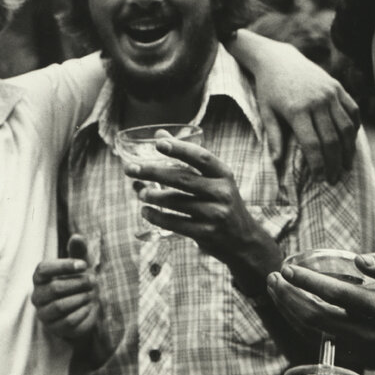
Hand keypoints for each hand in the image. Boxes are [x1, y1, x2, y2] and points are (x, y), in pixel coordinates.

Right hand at [31, 235, 99, 341]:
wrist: (82, 309)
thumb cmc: (77, 281)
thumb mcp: (79, 265)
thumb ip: (77, 250)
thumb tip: (77, 237)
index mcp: (39, 277)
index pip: (43, 269)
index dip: (63, 266)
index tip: (84, 264)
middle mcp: (37, 296)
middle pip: (55, 288)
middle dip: (77, 283)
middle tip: (93, 280)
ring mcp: (44, 313)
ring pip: (61, 306)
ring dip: (80, 298)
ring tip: (92, 293)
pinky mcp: (54, 328)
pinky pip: (68, 320)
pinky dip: (82, 312)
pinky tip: (90, 305)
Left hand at [126, 135, 282, 293]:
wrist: (243, 240)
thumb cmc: (221, 202)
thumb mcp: (213, 178)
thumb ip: (187, 157)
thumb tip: (160, 134)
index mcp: (223, 174)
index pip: (201, 157)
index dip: (180, 148)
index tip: (158, 143)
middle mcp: (221, 192)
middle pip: (182, 179)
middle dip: (153, 172)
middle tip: (131, 169)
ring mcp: (215, 214)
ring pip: (176, 202)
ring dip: (152, 196)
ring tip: (140, 193)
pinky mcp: (206, 233)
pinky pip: (175, 223)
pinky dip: (157, 217)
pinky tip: (146, 212)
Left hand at [256, 43, 358, 183]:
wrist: (278, 60)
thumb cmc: (269, 89)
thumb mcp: (266, 112)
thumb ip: (273, 137)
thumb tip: (275, 163)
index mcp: (297, 110)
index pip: (312, 144)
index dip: (318, 165)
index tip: (319, 179)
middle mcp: (317, 101)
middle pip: (332, 139)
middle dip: (334, 163)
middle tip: (333, 179)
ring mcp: (330, 93)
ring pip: (347, 127)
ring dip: (348, 150)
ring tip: (345, 166)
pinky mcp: (338, 87)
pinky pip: (352, 111)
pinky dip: (355, 128)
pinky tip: (351, 142)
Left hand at [265, 252, 374, 371]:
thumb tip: (359, 260)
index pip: (338, 295)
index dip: (309, 282)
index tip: (288, 269)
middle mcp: (368, 334)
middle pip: (317, 316)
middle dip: (289, 296)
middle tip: (274, 276)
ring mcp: (357, 350)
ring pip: (311, 331)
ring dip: (287, 309)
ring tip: (274, 287)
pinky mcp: (349, 360)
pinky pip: (314, 340)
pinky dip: (296, 322)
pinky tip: (286, 305)